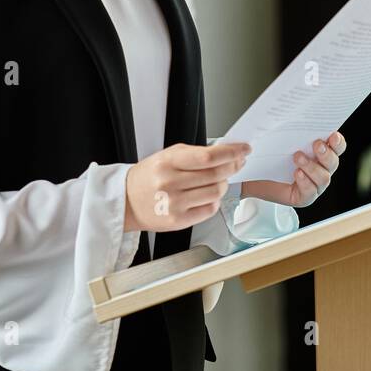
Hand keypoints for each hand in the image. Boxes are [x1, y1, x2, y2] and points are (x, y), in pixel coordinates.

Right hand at [124, 141, 251, 232]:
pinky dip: (214, 201)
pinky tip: (208, 195)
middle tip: (237, 162)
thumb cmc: (149, 177)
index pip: (208, 156)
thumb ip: (195, 154)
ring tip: (218, 180)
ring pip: (215, 193)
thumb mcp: (167, 156)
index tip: (244, 149)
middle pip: (216, 174)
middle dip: (232, 167)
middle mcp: (170, 183)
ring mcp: (174, 204)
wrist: (127, 201)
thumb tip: (226, 153)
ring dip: (223, 184)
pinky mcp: (178, 221)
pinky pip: (209, 210)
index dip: (231, 152)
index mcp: (167, 162)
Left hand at [240, 131, 344, 207]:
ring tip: (297, 157)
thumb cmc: (267, 155)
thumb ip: (282, 130)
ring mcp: (314, 184)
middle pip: (333, 162)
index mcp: (319, 152)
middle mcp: (321, 168)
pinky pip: (310, 191)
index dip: (338, 141)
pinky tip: (297, 173)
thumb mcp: (275, 138)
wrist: (252, 175)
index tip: (332, 135)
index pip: (337, 146)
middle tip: (316, 144)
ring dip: (312, 166)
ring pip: (323, 177)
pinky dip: (305, 181)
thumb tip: (279, 118)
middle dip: (327, 153)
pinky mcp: (304, 197)